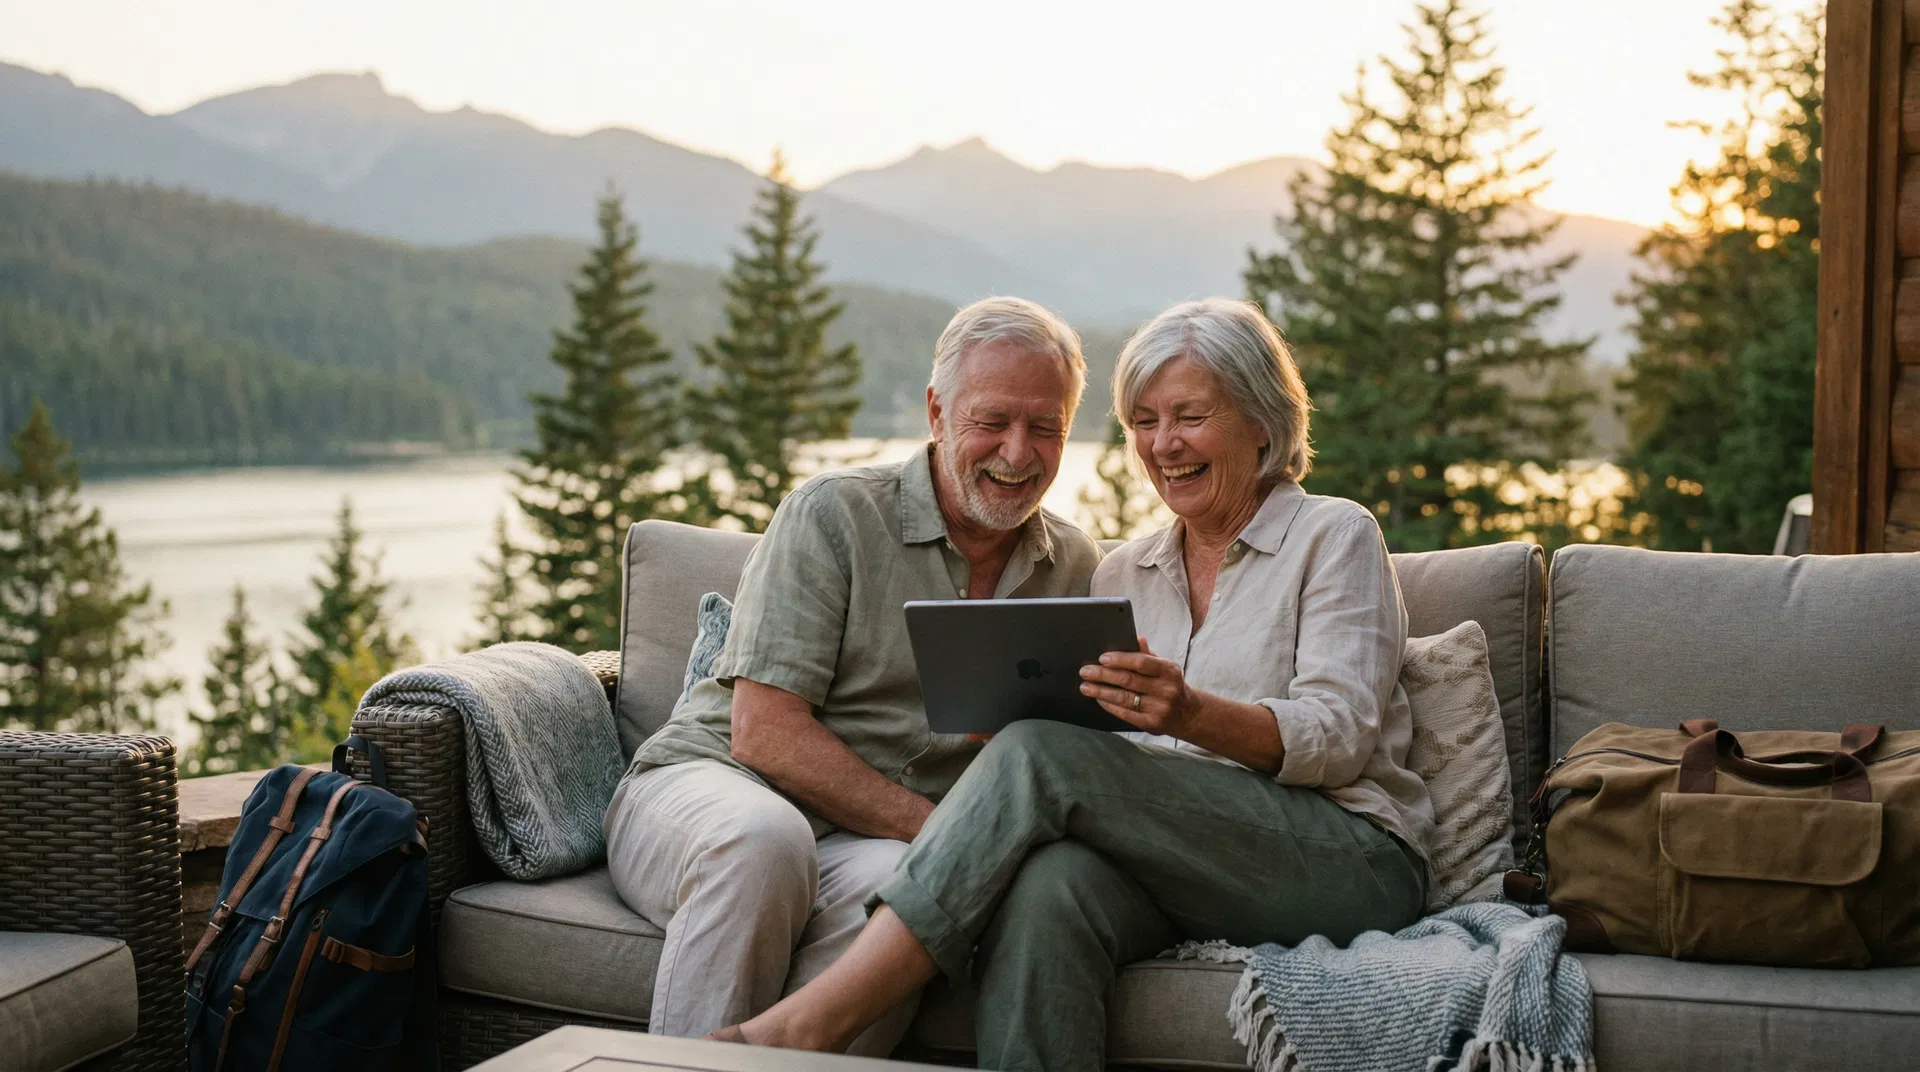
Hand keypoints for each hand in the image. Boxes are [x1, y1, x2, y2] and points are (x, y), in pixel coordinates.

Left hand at [1079, 637, 1196, 735]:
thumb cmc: (1171, 685)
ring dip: (1101, 691)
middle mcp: (1166, 689)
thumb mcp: (1165, 667)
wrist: (1188, 714)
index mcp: (1169, 670)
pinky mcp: (1151, 724)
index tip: (1102, 658)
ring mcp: (1159, 708)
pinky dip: (1109, 705)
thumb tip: (1136, 639)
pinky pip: (1125, 713)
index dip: (1120, 660)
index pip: (1141, 662)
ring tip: (1085, 687)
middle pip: (1128, 680)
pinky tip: (1099, 699)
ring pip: (1124, 698)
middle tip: (1085, 671)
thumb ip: (1148, 655)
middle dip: (1103, 675)